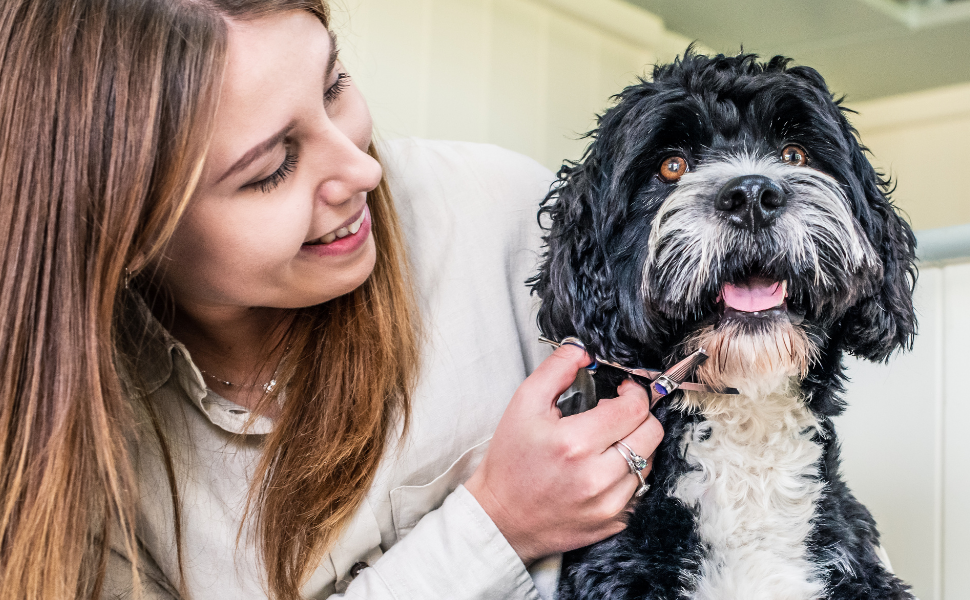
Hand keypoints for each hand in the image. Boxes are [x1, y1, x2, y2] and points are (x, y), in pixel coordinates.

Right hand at [464, 344, 663, 564]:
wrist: (501, 517)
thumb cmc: (510, 461)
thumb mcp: (523, 405)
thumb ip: (557, 370)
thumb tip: (584, 351)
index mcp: (575, 443)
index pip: (635, 408)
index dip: (634, 392)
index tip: (623, 390)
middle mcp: (597, 477)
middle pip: (652, 434)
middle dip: (640, 416)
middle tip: (616, 414)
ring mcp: (608, 504)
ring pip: (650, 462)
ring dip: (635, 446)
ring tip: (607, 443)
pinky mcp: (613, 522)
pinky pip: (640, 489)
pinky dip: (629, 474)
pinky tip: (605, 469)